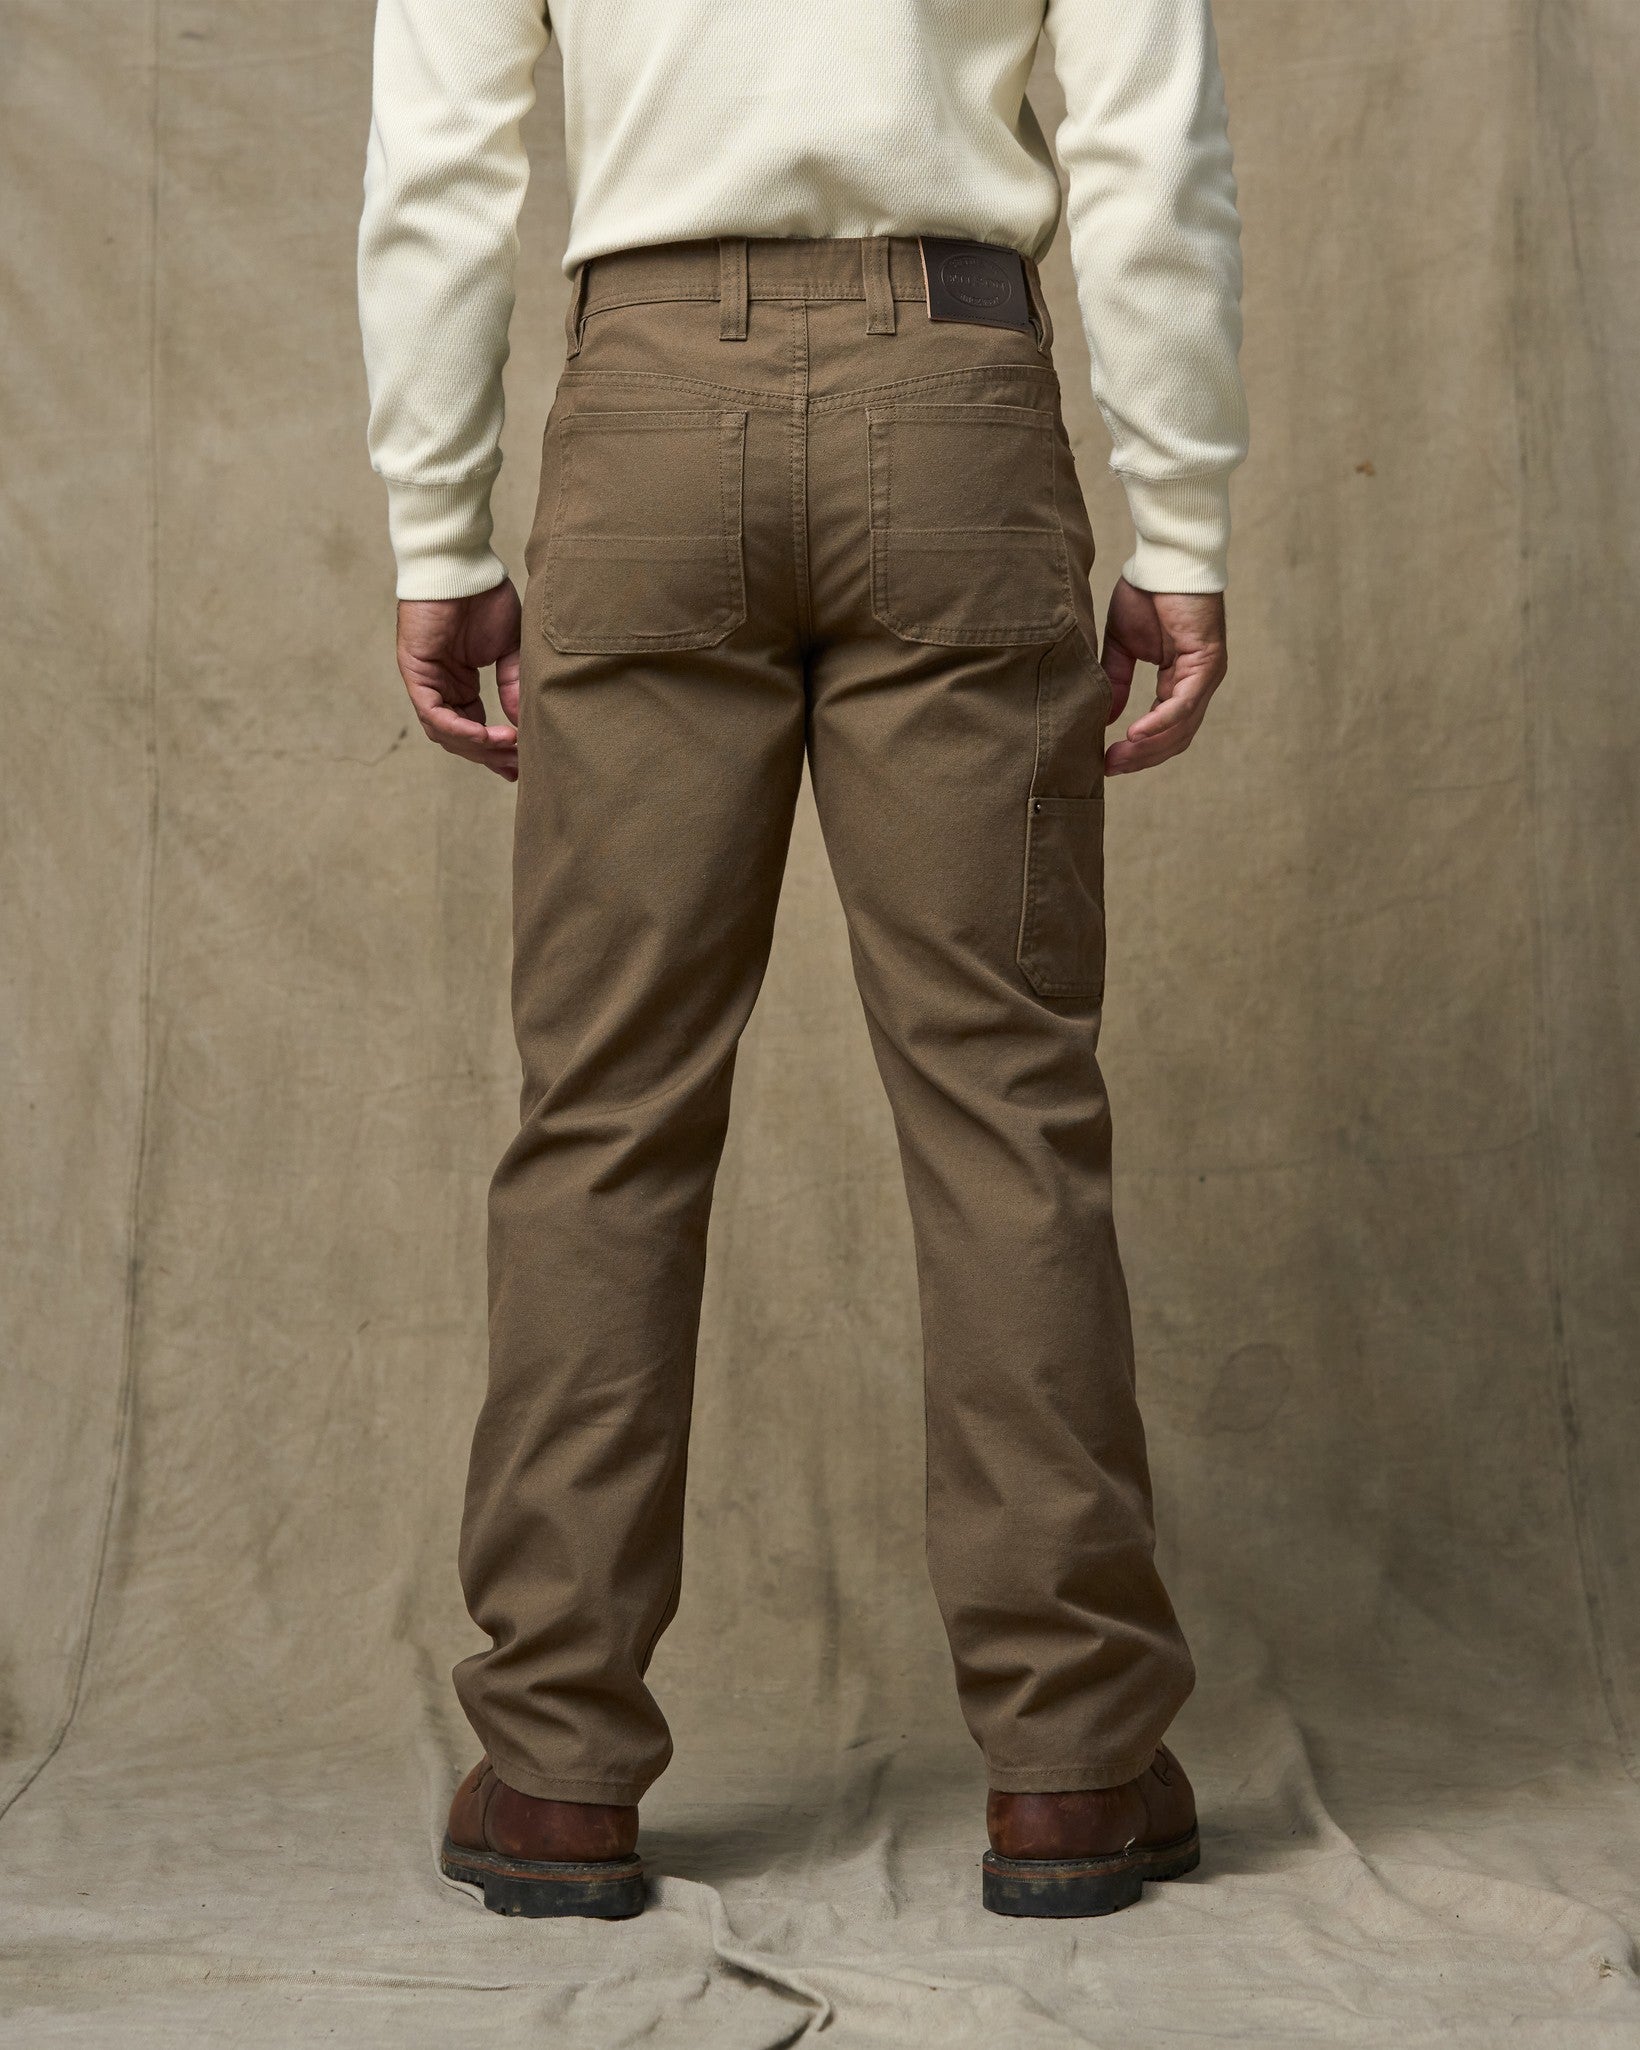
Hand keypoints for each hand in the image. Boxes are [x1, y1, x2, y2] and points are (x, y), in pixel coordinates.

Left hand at [396, 581, 521, 780]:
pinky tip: (486, 735)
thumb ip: (513, 685)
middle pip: (459, 737)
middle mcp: (441, 686)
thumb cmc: (485, 597)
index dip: (496, 750)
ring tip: (508, 748)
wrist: (463, 564)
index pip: (474, 728)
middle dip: (488, 755)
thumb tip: (521, 724)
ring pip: (444, 732)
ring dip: (476, 746)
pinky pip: (432, 713)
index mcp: (460, 682)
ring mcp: (425, 680)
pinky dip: (460, 729)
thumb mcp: (509, 648)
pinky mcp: (415, 672)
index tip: (521, 765)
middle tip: (517, 767)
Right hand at [1100, 578, 1227, 775]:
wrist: (1164, 560)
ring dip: (1148, 748)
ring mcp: (1206, 676)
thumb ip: (1117, 681)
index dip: (1137, 750)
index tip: (1106, 762)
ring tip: (1117, 758)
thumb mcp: (1123, 646)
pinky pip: (1182, 704)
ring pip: (1181, 728)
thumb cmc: (1147, 594)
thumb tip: (1105, 719)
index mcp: (1179, 681)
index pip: (1164, 730)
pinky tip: (1134, 733)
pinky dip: (1159, 722)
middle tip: (1110, 769)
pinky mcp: (1206, 663)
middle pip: (1175, 739)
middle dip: (1142, 758)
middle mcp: (1197, 684)